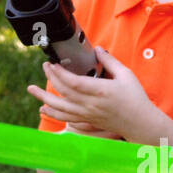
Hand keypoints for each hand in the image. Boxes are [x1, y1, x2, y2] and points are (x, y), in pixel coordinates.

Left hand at [27, 47, 155, 141]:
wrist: (141, 123)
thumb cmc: (136, 98)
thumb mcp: (126, 75)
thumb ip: (110, 61)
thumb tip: (97, 49)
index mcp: (100, 91)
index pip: (73, 82)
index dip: (60, 73)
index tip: (53, 64)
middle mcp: (91, 104)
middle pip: (64, 92)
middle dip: (51, 78)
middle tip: (44, 66)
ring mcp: (88, 114)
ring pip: (60, 108)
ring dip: (44, 98)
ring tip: (32, 89)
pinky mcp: (88, 121)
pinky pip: (66, 118)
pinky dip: (53, 114)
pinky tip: (43, 108)